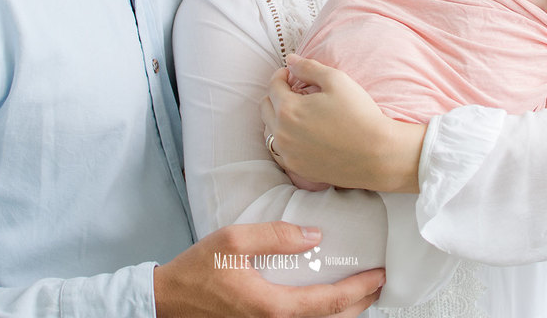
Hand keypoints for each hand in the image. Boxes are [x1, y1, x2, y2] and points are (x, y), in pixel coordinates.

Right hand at [153, 221, 384, 317]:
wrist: (168, 301)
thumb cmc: (197, 271)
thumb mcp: (234, 241)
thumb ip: (276, 236)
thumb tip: (314, 236)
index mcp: (273, 307)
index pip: (330, 301)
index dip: (359, 289)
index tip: (379, 275)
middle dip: (360, 304)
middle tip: (378, 286)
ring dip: (342, 314)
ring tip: (359, 295)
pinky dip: (320, 317)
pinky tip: (324, 305)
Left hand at [262, 55, 425, 192]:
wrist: (378, 155)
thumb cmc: (359, 115)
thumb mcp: (336, 80)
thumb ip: (308, 67)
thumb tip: (290, 60)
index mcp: (288, 109)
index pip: (273, 86)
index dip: (282, 75)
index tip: (293, 73)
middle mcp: (282, 134)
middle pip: (265, 108)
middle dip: (277, 95)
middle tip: (296, 91)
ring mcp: (288, 154)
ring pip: (269, 130)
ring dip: (278, 117)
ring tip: (299, 112)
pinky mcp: (297, 169)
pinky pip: (279, 150)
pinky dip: (284, 138)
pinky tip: (301, 134)